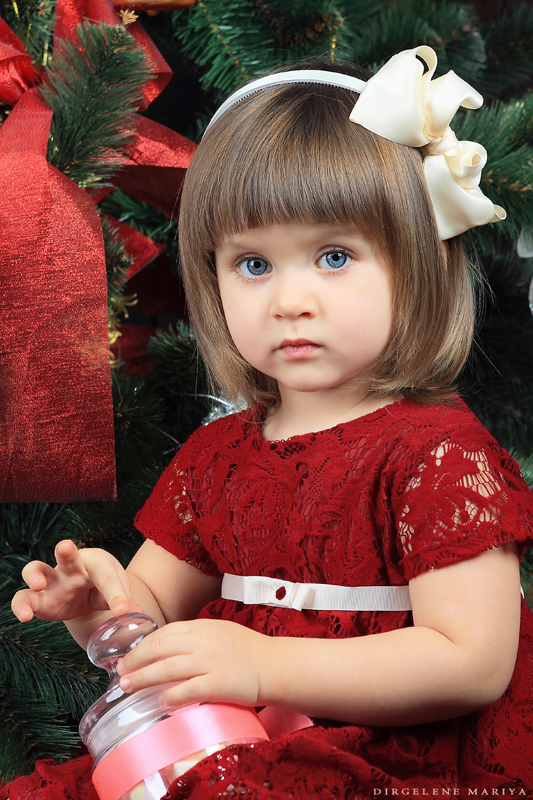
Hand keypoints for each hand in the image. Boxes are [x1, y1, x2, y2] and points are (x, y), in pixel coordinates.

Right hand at [11, 539, 142, 622]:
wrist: (87, 593)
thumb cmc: (103, 586)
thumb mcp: (118, 591)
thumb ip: (124, 601)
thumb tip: (135, 614)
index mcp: (96, 562)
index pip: (107, 576)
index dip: (116, 594)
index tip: (124, 611)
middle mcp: (71, 566)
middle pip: (66, 553)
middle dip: (65, 550)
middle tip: (65, 547)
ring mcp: (52, 580)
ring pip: (36, 568)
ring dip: (35, 573)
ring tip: (39, 583)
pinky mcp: (38, 598)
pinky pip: (23, 597)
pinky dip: (21, 605)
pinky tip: (24, 616)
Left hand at [116, 618, 267, 707]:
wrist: (274, 664)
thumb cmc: (247, 651)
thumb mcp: (218, 633)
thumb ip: (194, 637)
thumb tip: (165, 650)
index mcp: (202, 627)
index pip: (163, 633)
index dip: (141, 646)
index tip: (128, 658)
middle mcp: (203, 641)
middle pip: (159, 649)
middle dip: (135, 661)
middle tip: (120, 674)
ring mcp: (210, 661)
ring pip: (167, 668)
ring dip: (144, 678)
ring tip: (128, 687)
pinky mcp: (218, 683)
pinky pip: (187, 690)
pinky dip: (170, 696)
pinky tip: (159, 701)